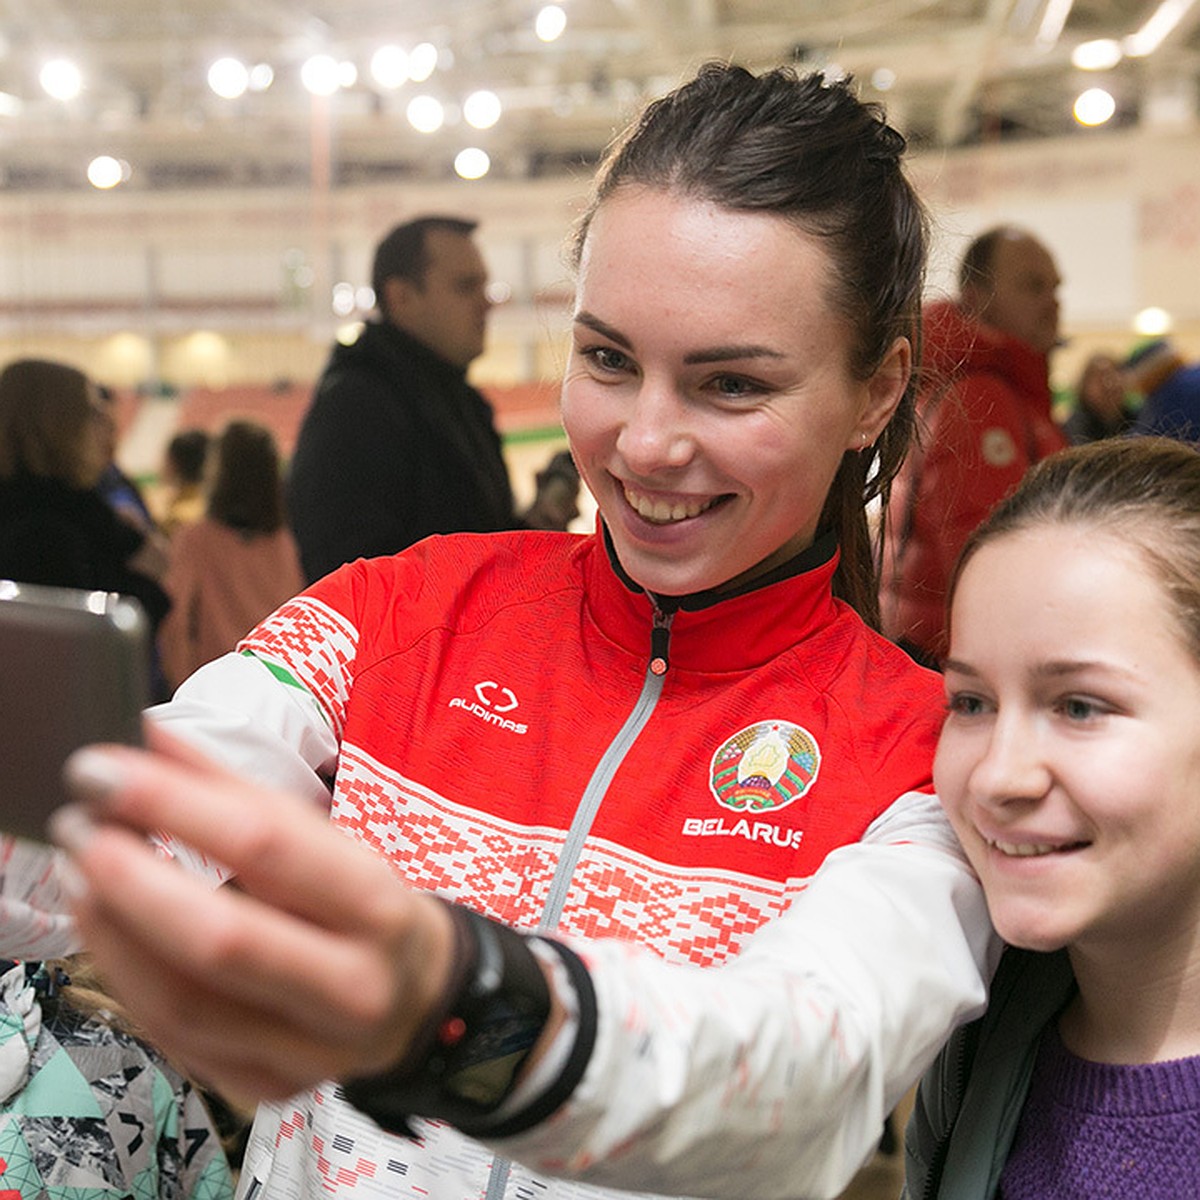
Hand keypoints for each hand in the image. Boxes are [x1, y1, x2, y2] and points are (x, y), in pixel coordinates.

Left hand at [52, 726, 454, 1108]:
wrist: (424, 1000)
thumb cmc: (369, 907)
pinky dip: (130, 981)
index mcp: (375, 906)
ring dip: (113, 933)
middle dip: (129, 880)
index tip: (101, 771)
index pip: (266, 846)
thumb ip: (239, 790)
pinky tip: (110, 935)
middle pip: (219, 939)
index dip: (173, 803)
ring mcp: (308, 1050)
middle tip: (78, 829)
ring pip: (184, 1004)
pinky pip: (178, 1041)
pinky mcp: (269, 1089)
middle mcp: (350, 986)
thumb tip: (153, 737)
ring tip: (77, 876)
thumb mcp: (332, 839)